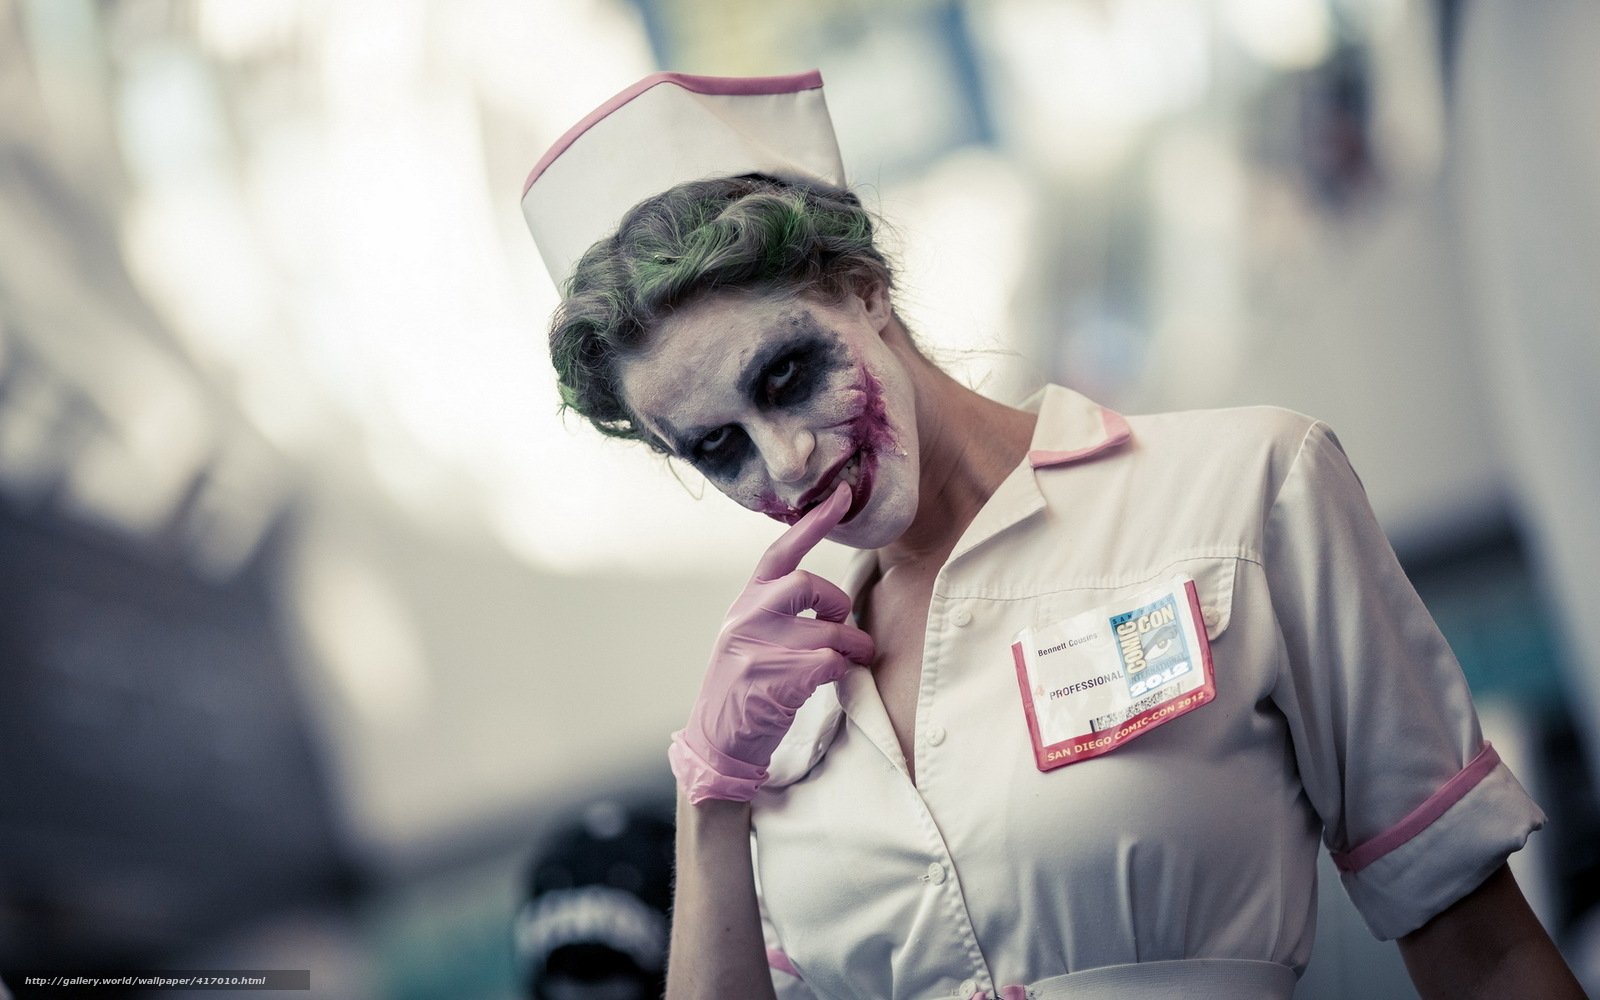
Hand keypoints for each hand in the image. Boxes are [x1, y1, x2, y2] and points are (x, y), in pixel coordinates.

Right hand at [669, 483, 874, 803]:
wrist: (717, 739)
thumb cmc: (745, 686)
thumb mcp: (749, 636)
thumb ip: (776, 610)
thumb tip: (826, 595)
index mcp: (744, 603)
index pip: (780, 551)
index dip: (814, 521)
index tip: (842, 493)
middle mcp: (746, 618)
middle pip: (807, 585)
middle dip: (837, 605)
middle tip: (843, 626)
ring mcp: (758, 648)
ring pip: (829, 630)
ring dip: (853, 646)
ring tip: (853, 658)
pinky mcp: (774, 679)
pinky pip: (829, 662)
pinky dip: (841, 670)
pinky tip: (830, 680)